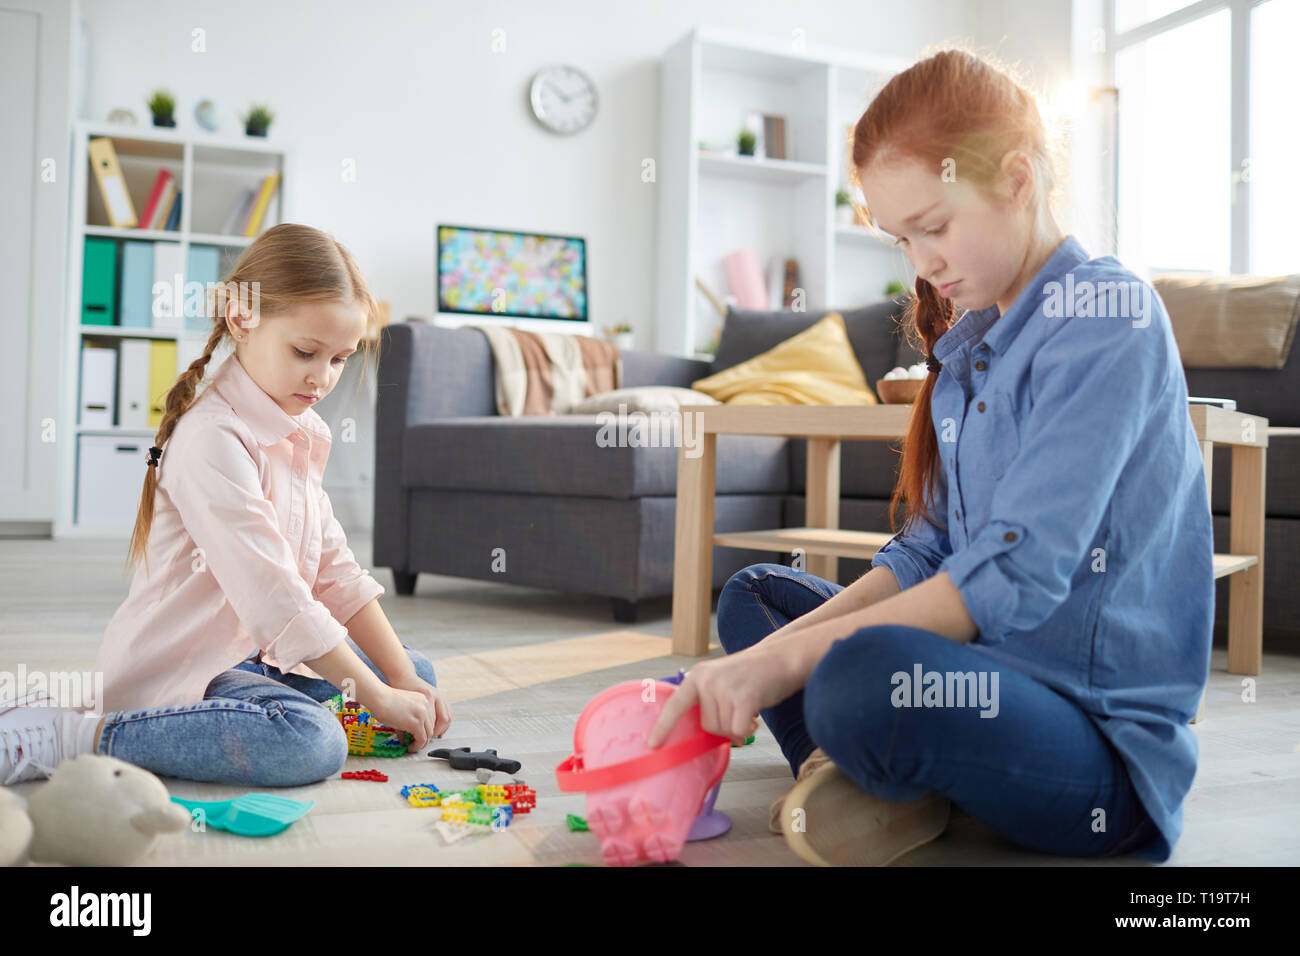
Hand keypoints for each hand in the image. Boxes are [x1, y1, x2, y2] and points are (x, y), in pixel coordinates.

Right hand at [368, 679, 451, 752]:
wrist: (379, 697)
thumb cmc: (384, 700)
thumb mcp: (402, 708)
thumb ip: (408, 720)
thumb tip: (406, 737)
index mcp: (424, 699)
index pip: (431, 717)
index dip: (426, 728)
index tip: (420, 735)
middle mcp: (427, 705)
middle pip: (432, 726)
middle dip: (425, 736)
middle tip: (416, 743)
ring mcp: (423, 714)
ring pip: (429, 734)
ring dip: (422, 743)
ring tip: (413, 746)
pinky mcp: (416, 724)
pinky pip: (422, 739)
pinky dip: (417, 746)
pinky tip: (410, 748)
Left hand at [645, 645, 804, 748]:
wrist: (781, 658)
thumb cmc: (752, 675)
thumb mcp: (722, 681)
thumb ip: (709, 702)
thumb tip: (704, 737)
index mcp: (697, 676)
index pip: (675, 705)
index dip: (663, 727)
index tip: (653, 744)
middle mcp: (707, 680)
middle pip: (707, 726)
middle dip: (724, 728)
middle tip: (739, 713)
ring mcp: (724, 688)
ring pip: (724, 730)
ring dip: (738, 727)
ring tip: (749, 710)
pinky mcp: (743, 698)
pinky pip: (738, 730)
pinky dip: (747, 730)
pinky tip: (755, 717)